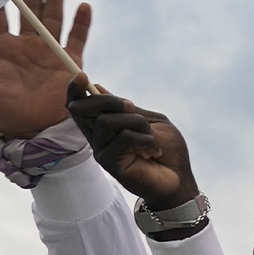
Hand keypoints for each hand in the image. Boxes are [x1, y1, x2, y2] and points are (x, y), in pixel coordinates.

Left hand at [0, 0, 90, 137]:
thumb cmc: (0, 111)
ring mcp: (49, 52)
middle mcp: (26, 45)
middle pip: (29, 9)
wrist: (32, 130)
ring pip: (53, 18)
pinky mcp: (70, 63)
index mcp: (1, 47)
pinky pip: (77, 39)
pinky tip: (83, 7)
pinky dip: (81, 23)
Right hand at [67, 84, 197, 208]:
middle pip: (82, 109)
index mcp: (106, 124)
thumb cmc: (167, 150)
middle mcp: (98, 137)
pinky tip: (154, 151)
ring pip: (106, 121)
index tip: (81, 76)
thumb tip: (98, 88)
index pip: (79, 105)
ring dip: (136, 123)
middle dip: (107, 100)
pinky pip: (123, 138)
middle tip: (131, 106)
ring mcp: (101, 150)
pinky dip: (144, 140)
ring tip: (151, 137)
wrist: (179, 178)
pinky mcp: (109, 162)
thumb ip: (128, 109)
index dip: (75, 90)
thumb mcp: (151, 121)